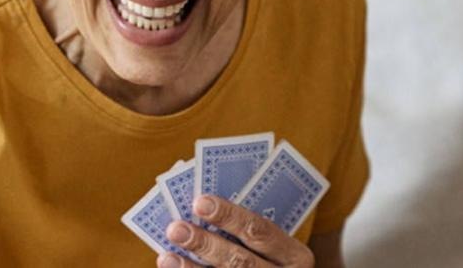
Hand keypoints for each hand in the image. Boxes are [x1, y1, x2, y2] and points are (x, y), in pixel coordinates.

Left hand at [160, 195, 314, 267]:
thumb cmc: (271, 262)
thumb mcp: (275, 249)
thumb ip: (248, 232)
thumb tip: (201, 205)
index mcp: (295, 256)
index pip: (260, 231)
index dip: (229, 216)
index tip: (200, 202)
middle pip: (240, 261)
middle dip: (205, 244)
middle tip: (175, 228)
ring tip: (166, 256)